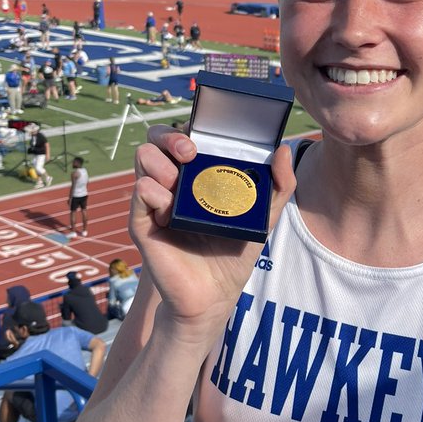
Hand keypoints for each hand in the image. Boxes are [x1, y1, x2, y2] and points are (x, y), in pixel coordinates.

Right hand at [129, 125, 295, 329]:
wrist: (215, 294)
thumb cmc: (234, 253)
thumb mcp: (263, 217)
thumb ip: (278, 185)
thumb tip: (283, 148)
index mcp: (197, 174)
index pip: (185, 135)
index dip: (190, 127)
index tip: (205, 136)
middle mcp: (173, 182)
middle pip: (156, 138)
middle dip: (170, 136)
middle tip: (190, 153)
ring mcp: (156, 201)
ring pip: (143, 157)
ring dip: (162, 163)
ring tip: (180, 185)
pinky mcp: (143, 222)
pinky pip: (139, 190)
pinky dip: (154, 192)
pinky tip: (171, 209)